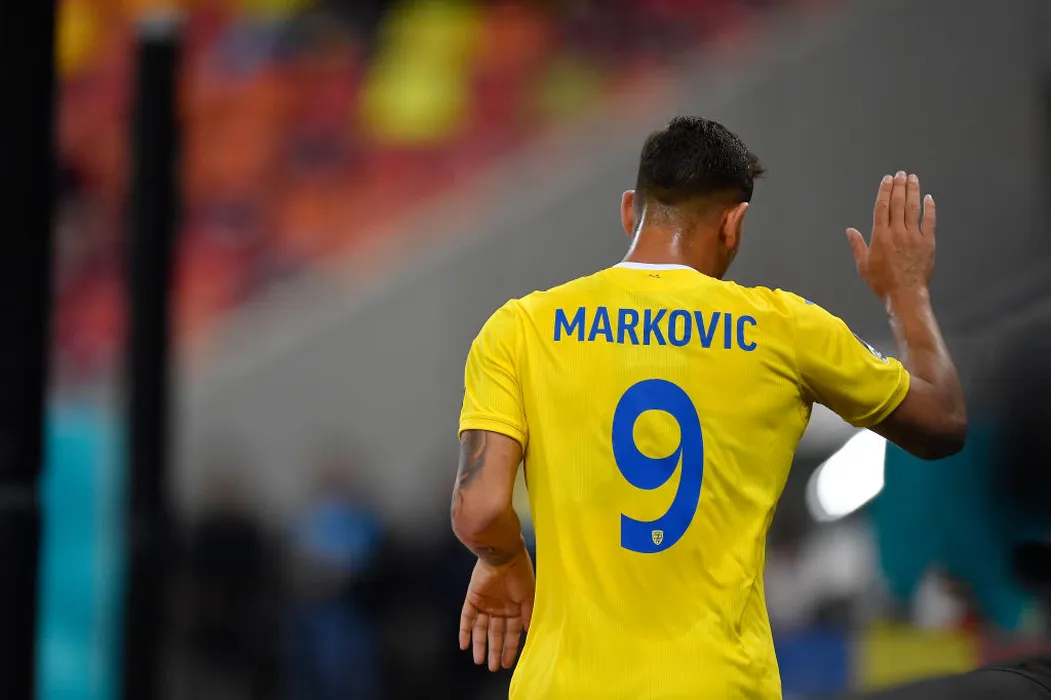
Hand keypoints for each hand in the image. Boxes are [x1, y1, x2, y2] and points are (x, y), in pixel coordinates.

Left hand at [459, 547, 534, 671]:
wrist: (503, 555)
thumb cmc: (519, 575)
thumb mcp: (528, 597)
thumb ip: (528, 616)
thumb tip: (531, 634)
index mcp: (514, 607)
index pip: (511, 633)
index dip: (510, 648)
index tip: (508, 664)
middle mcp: (499, 608)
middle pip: (496, 634)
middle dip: (495, 650)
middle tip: (493, 668)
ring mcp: (485, 603)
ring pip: (481, 629)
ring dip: (480, 645)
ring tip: (479, 661)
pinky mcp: (472, 598)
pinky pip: (467, 618)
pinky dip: (465, 631)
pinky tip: (464, 645)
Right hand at [846, 171, 935, 302]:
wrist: (905, 294)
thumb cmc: (883, 282)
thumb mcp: (863, 265)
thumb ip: (857, 245)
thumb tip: (850, 231)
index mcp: (881, 236)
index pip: (882, 207)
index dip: (884, 191)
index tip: (887, 180)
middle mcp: (897, 232)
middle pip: (898, 203)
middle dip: (899, 186)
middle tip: (900, 174)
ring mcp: (914, 236)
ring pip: (913, 208)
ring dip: (913, 191)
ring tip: (913, 179)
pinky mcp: (927, 242)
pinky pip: (929, 220)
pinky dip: (929, 208)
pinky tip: (928, 198)